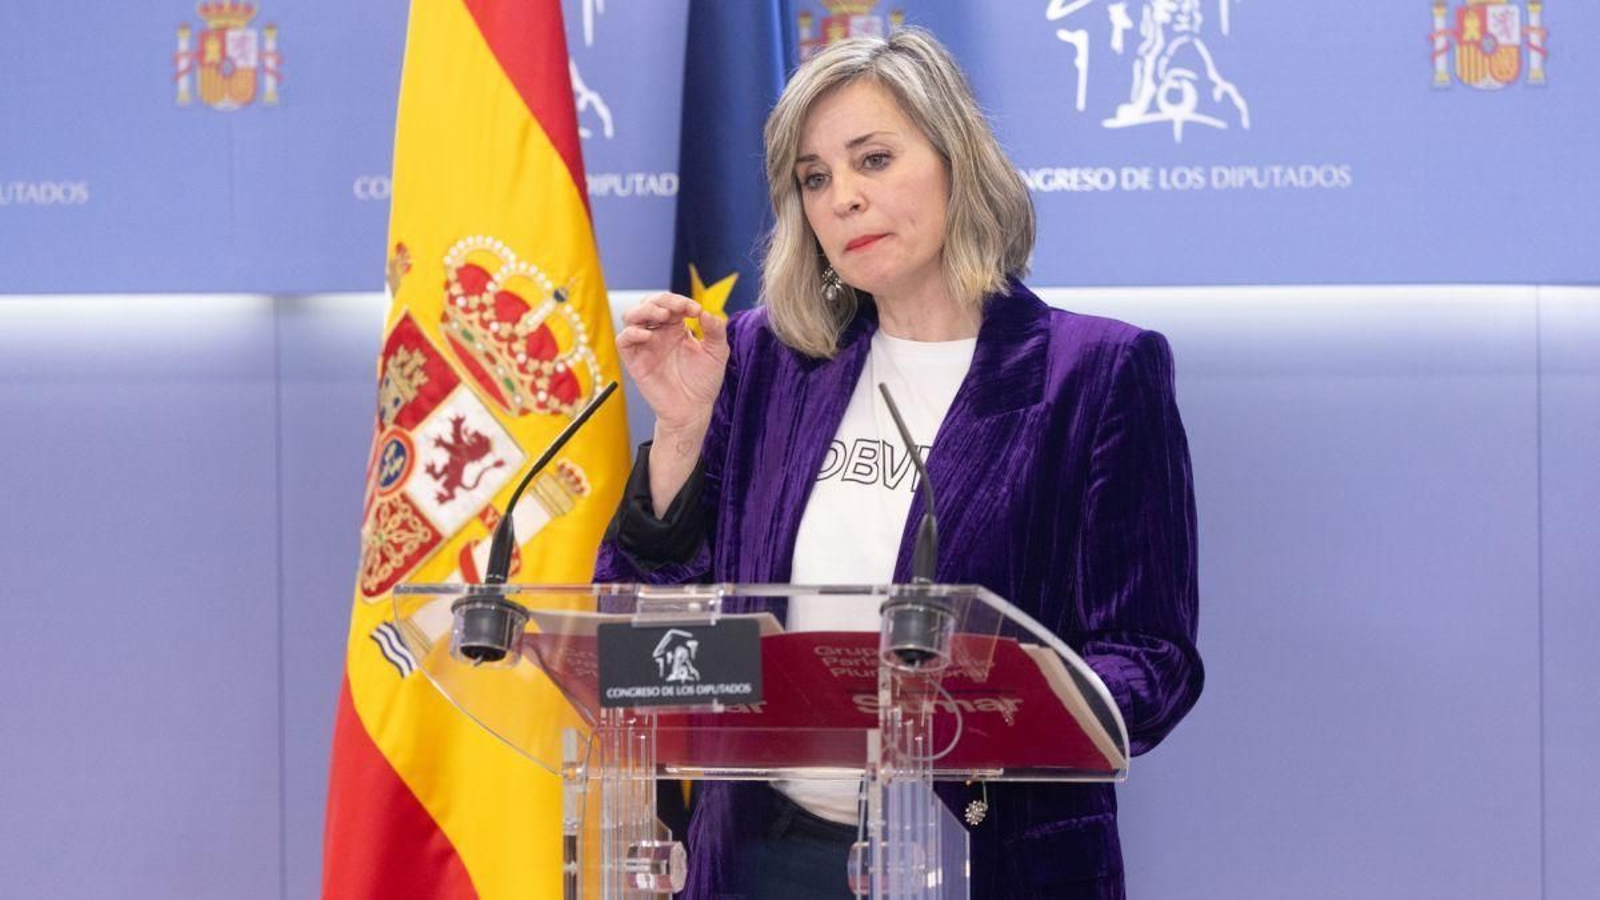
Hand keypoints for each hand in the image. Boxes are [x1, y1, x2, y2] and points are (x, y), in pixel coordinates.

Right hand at [616, 292, 728, 433]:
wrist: (693, 410)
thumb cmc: (704, 382)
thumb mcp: (717, 352)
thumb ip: (715, 330)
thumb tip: (706, 312)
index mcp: (676, 327)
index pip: (671, 303)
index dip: (681, 301)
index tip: (696, 310)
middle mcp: (658, 333)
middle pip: (648, 304)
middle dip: (662, 300)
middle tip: (678, 309)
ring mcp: (645, 346)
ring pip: (631, 316)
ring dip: (644, 310)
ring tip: (662, 316)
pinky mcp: (635, 361)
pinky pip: (623, 341)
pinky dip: (631, 333)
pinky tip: (648, 335)